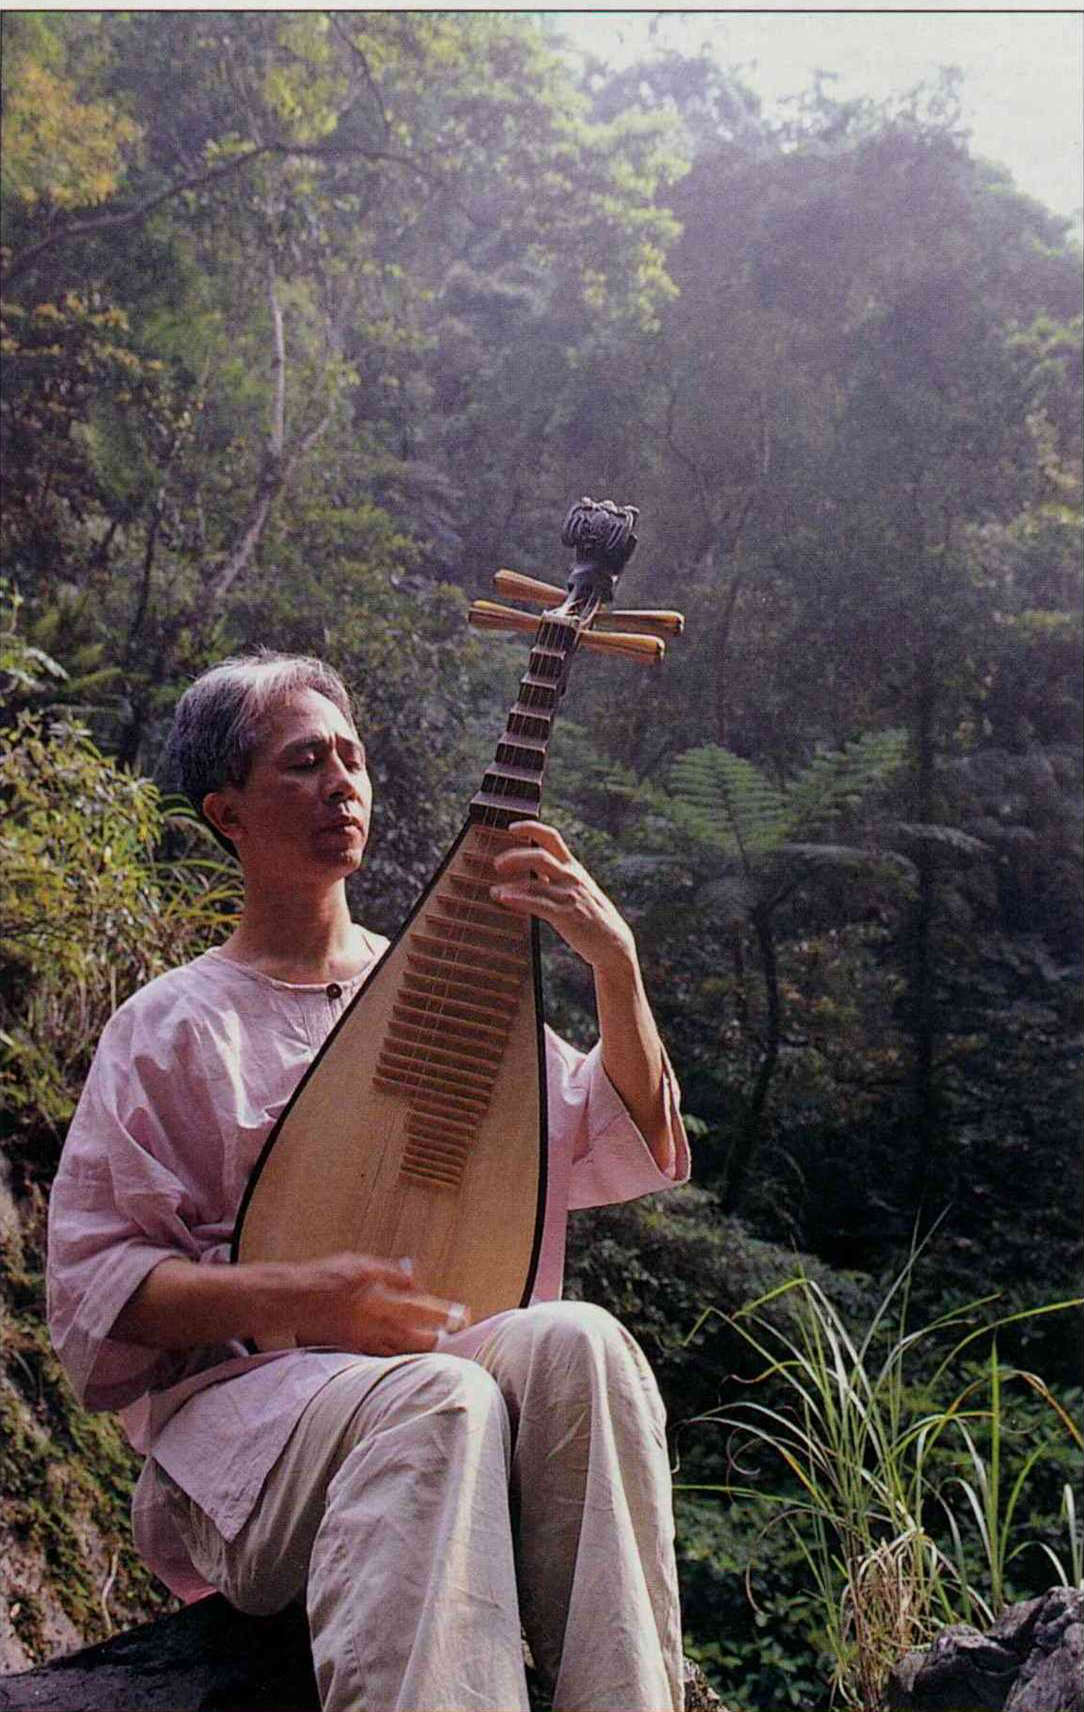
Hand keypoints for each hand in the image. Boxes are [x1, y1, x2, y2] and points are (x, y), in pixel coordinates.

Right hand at [287, 1253, 468, 1354]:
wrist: (291, 1301)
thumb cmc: (325, 1278)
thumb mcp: (360, 1264)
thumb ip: (391, 1273)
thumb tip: (415, 1280)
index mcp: (378, 1299)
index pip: (420, 1308)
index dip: (444, 1313)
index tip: (462, 1315)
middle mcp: (373, 1323)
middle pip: (415, 1336)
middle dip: (437, 1335)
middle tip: (453, 1333)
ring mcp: (363, 1340)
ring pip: (401, 1350)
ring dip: (420, 1347)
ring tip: (436, 1343)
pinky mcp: (352, 1350)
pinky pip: (381, 1358)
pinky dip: (397, 1356)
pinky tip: (407, 1354)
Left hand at [489, 821, 636, 976]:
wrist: (612, 942)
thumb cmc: (590, 915)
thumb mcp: (576, 888)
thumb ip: (554, 877)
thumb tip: (530, 869)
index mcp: (573, 867)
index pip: (552, 837)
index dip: (530, 827)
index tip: (511, 827)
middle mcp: (571, 877)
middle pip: (539, 856)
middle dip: (515, 857)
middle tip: (497, 864)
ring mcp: (569, 896)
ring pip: (535, 883)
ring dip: (510, 885)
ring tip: (493, 891)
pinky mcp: (566, 916)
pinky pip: (537, 904)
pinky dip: (518, 900)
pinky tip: (503, 899)